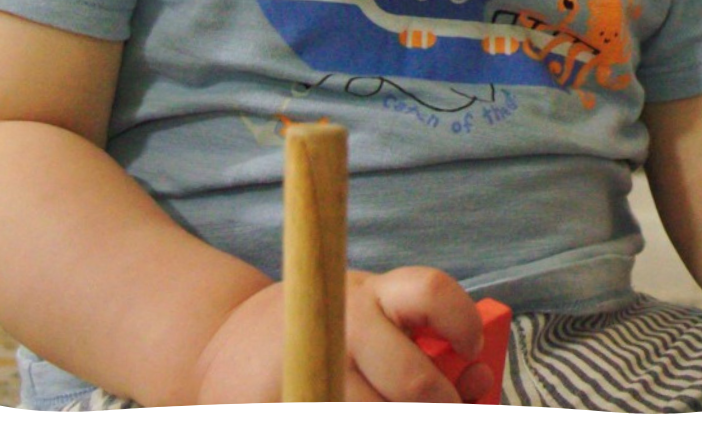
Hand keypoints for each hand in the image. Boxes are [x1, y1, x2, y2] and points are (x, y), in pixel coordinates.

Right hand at [192, 267, 494, 403]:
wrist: (220, 348)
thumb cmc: (319, 339)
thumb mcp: (370, 325)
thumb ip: (427, 350)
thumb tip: (480, 383)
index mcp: (371, 296)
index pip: (430, 292)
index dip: (461, 324)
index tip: (470, 353)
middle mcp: (341, 322)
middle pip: (413, 383)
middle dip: (438, 408)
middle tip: (437, 409)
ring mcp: (311, 362)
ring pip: (375, 406)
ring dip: (390, 411)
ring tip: (376, 400)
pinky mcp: (289, 397)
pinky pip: (326, 405)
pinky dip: (350, 408)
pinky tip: (328, 398)